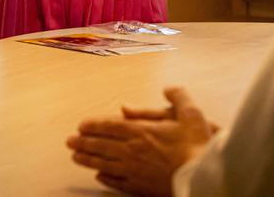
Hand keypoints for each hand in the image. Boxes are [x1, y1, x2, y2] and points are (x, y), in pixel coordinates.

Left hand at [67, 88, 214, 195]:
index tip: (81, 126)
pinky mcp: (140, 188)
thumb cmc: (198, 146)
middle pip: (100, 145)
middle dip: (83, 142)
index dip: (93, 125)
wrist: (204, 178)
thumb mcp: (192, 113)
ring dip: (87, 160)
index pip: (109, 126)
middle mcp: (132, 151)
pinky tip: (99, 177)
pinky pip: (117, 183)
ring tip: (75, 157)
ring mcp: (134, 171)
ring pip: (104, 164)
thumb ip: (178, 97)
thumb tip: (168, 88)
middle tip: (69, 141)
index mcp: (141, 131)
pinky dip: (105, 179)